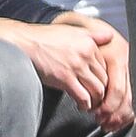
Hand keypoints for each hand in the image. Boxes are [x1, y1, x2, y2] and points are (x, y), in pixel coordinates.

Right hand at [0, 14, 127, 127]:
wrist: (25, 42)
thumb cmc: (45, 37)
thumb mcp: (72, 30)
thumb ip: (93, 35)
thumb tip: (110, 35)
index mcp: (89, 43)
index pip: (105, 66)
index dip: (104, 79)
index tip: (100, 85)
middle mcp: (86, 54)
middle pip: (104, 79)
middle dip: (103, 92)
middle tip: (98, 99)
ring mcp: (76, 67)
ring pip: (97, 90)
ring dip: (96, 101)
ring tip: (91, 105)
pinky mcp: (65, 79)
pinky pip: (83, 96)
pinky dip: (85, 105)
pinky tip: (81, 106)